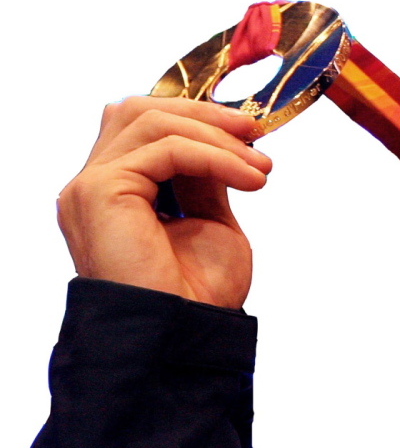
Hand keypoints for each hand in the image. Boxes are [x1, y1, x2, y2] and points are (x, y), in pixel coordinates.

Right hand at [57, 97, 271, 308]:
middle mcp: (93, 185)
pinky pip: (165, 148)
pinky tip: (251, 179)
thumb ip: (204, 177)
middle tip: (256, 132)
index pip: (143, 125)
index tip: (250, 133)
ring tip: (260, 167)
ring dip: (217, 137)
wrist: (188, 336)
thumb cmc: (198, 292)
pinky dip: (216, 156)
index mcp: (114, 191)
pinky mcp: (100, 191)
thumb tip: (221, 137)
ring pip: (152, 121)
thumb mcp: (210, 220)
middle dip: (203, 113)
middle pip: (139, 110)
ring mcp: (90, 187)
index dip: (196, 118)